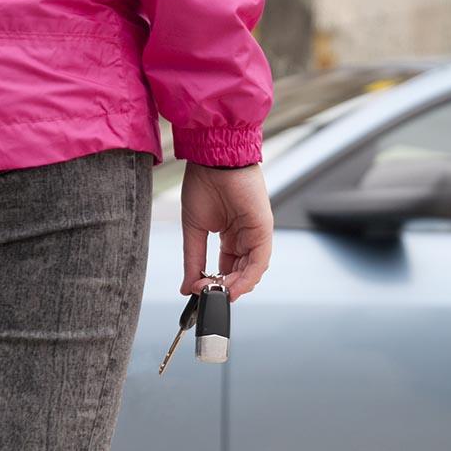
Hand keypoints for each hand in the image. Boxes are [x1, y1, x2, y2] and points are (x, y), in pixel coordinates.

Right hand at [180, 162, 272, 301]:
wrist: (211, 158)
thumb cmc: (203, 183)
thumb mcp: (193, 229)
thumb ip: (192, 260)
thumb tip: (187, 288)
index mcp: (231, 235)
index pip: (228, 267)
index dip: (216, 282)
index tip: (200, 290)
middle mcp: (246, 236)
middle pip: (241, 271)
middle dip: (224, 286)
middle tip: (207, 292)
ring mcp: (256, 233)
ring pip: (252, 269)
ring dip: (235, 285)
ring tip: (218, 291)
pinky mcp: (264, 229)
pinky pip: (259, 260)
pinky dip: (248, 276)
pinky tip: (233, 285)